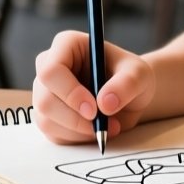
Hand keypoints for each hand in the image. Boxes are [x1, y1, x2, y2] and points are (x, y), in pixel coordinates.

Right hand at [32, 31, 155, 144]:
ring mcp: (45, 92)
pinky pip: (52, 133)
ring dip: (78, 131)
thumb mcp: (140, 75)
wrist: (130, 97)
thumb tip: (104, 103)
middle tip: (103, 124)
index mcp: (67, 45)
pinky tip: (95, 130)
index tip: (94, 109)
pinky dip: (76, 138)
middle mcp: (49, 66)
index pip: (51, 70)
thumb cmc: (131, 77)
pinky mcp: (47, 115)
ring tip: (108, 126)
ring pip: (46, 120)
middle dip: (74, 118)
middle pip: (44, 99)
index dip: (69, 93)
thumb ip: (127, 84)